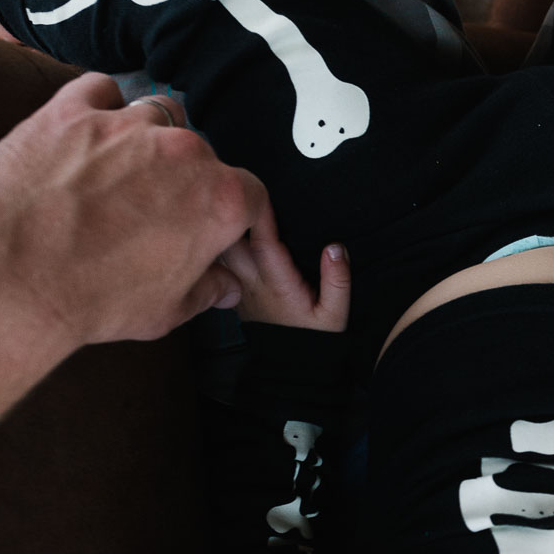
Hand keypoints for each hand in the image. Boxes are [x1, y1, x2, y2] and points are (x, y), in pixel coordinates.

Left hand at [0, 74, 266, 353]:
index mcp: (220, 201)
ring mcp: (127, 126)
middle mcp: (184, 153)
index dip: (236, 213)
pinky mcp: (72, 111)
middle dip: (186, 180)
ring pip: (157, 115)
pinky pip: (100, 89)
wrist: (11, 281)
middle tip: (156, 210)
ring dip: (149, 138)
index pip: (251, 195)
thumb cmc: (92, 300)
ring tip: (122, 168)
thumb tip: (224, 286)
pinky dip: (100, 105)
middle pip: (202, 154)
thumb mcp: (166, 311)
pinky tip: (90, 131)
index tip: (218, 225)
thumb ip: (206, 290)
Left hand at [216, 202, 350, 331]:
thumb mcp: (335, 313)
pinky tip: (219, 227)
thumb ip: (338, 280)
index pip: (263, 245)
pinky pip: (217, 260)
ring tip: (224, 205)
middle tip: (234, 190)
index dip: (260, 217)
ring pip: (219, 251)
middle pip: (229, 243)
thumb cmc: (315, 335)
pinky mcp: (232, 289)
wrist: (291, 362)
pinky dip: (215, 242)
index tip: (258, 192)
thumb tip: (335, 248)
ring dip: (219, 228)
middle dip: (229, 217)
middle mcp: (252, 283)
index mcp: (278, 285)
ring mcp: (238, 286)